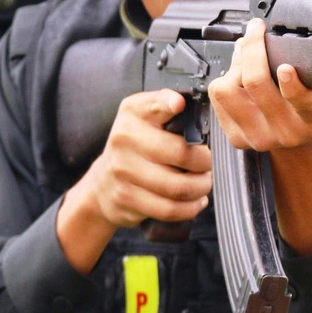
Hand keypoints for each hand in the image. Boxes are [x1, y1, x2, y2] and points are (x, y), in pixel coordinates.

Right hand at [86, 89, 211, 226]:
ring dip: (201, 186)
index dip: (169, 104)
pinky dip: (190, 208)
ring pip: (178, 186)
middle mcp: (125, 138)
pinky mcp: (127, 198)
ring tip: (204, 182)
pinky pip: (169, 208)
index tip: (180, 105)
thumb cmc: (135, 147)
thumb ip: (166, 107)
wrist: (102, 183)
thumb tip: (191, 105)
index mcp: (133, 113)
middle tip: (209, 163)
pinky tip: (196, 201)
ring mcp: (123, 170)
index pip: (155, 104)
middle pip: (181, 153)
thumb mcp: (144, 118)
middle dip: (206, 162)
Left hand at [209, 18, 311, 254]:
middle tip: (256, 30)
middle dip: (254, 48)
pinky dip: (226, 77)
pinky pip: (218, 97)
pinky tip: (239, 72)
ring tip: (248, 52)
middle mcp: (288, 132)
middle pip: (257, 85)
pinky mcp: (237, 137)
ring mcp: (259, 137)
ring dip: (236, 63)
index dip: (292, 85)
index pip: (305, 104)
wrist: (305, 138)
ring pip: (229, 89)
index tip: (286, 67)